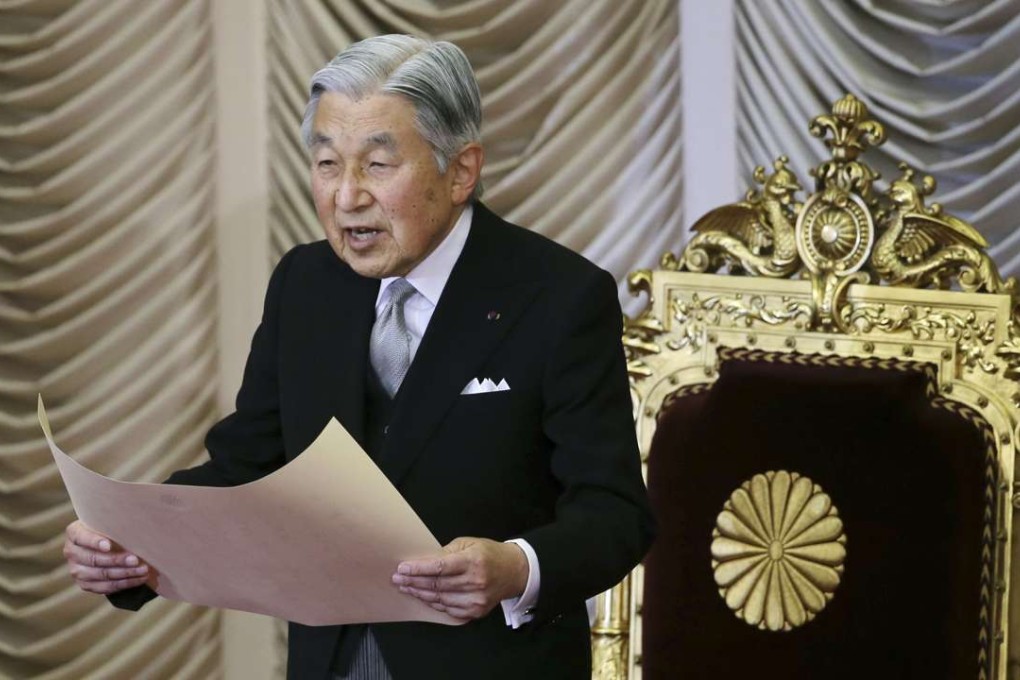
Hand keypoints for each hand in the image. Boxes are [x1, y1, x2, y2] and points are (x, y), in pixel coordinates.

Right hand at [64, 520, 150, 593]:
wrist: (105, 542)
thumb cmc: (110, 527)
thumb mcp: (109, 521)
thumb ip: (115, 523)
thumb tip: (135, 524)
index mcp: (74, 533)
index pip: (82, 537)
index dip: (95, 542)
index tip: (109, 546)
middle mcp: (71, 552)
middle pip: (93, 559)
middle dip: (117, 560)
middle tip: (136, 560)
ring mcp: (77, 570)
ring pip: (101, 575)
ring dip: (125, 573)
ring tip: (143, 570)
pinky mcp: (86, 584)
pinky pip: (105, 587)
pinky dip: (125, 583)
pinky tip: (139, 578)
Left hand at [392, 537, 528, 619]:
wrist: (514, 571)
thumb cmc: (489, 554)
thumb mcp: (470, 543)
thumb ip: (447, 552)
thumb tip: (425, 561)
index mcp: (473, 561)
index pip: (439, 567)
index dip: (418, 569)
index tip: (403, 568)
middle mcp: (475, 581)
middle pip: (437, 585)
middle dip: (413, 582)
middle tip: (398, 579)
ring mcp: (476, 599)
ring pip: (440, 599)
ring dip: (420, 594)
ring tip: (406, 588)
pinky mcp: (476, 611)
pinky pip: (448, 610)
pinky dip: (434, 603)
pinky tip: (423, 596)